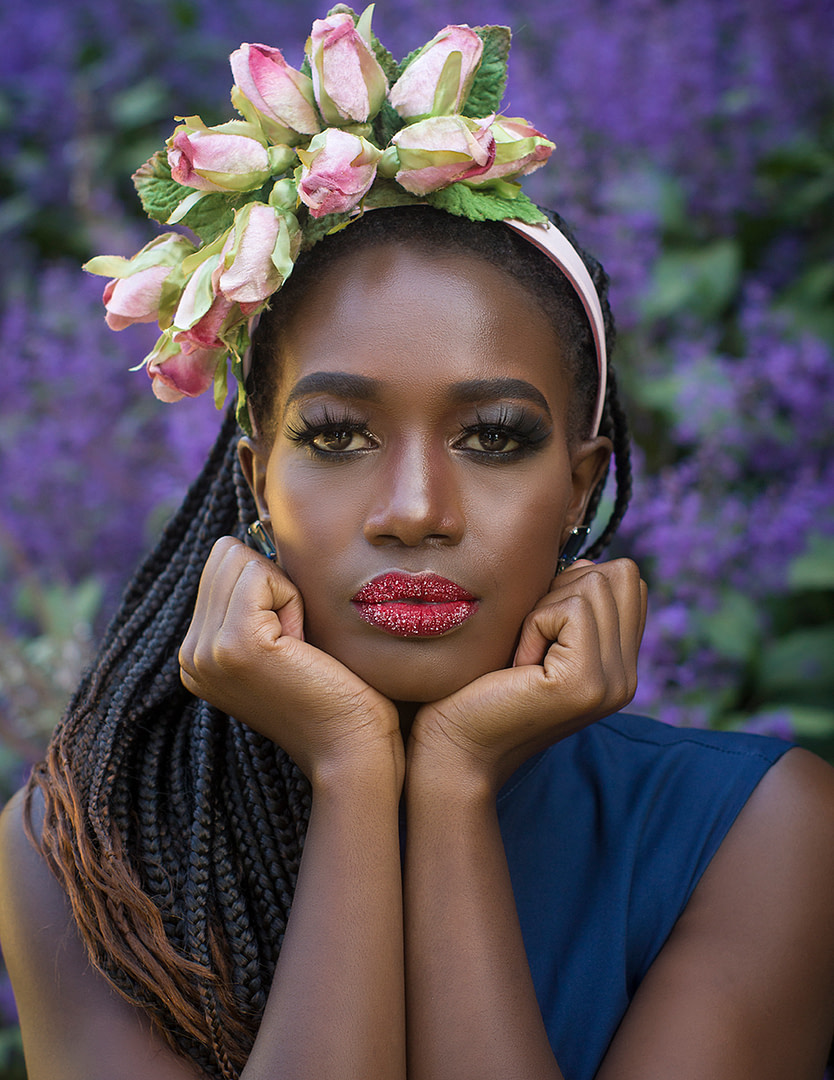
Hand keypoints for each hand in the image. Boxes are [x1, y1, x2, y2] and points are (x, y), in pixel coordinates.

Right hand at [179, 537, 402, 785]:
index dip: (268, 586)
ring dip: (284, 594)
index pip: (219, 564)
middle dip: (273, 585)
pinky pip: (263, 576)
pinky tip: (302, 647)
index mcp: (196, 653)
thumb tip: (256, 533)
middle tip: (296, 643)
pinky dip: (293, 601)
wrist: (352, 747)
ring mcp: (205, 651)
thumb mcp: (281, 638)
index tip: (289, 641)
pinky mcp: (235, 645)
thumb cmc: (335, 689)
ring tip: (298, 648)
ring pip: (242, 560)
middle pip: (226, 555)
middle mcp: (188, 654)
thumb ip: (255, 599)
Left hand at [409, 559, 646, 793]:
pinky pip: (569, 610)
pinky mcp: (586, 683)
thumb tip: (585, 563)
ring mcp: (613, 683)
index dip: (574, 585)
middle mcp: (627, 676)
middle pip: (619, 575)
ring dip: (543, 610)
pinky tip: (518, 665)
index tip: (539, 628)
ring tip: (523, 655)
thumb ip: (571, 603)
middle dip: (563, 590)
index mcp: (620, 664)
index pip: (628, 581)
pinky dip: (533, 625)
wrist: (454, 747)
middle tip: (531, 640)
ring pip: (594, 585)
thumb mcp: (537, 635)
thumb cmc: (481, 685)